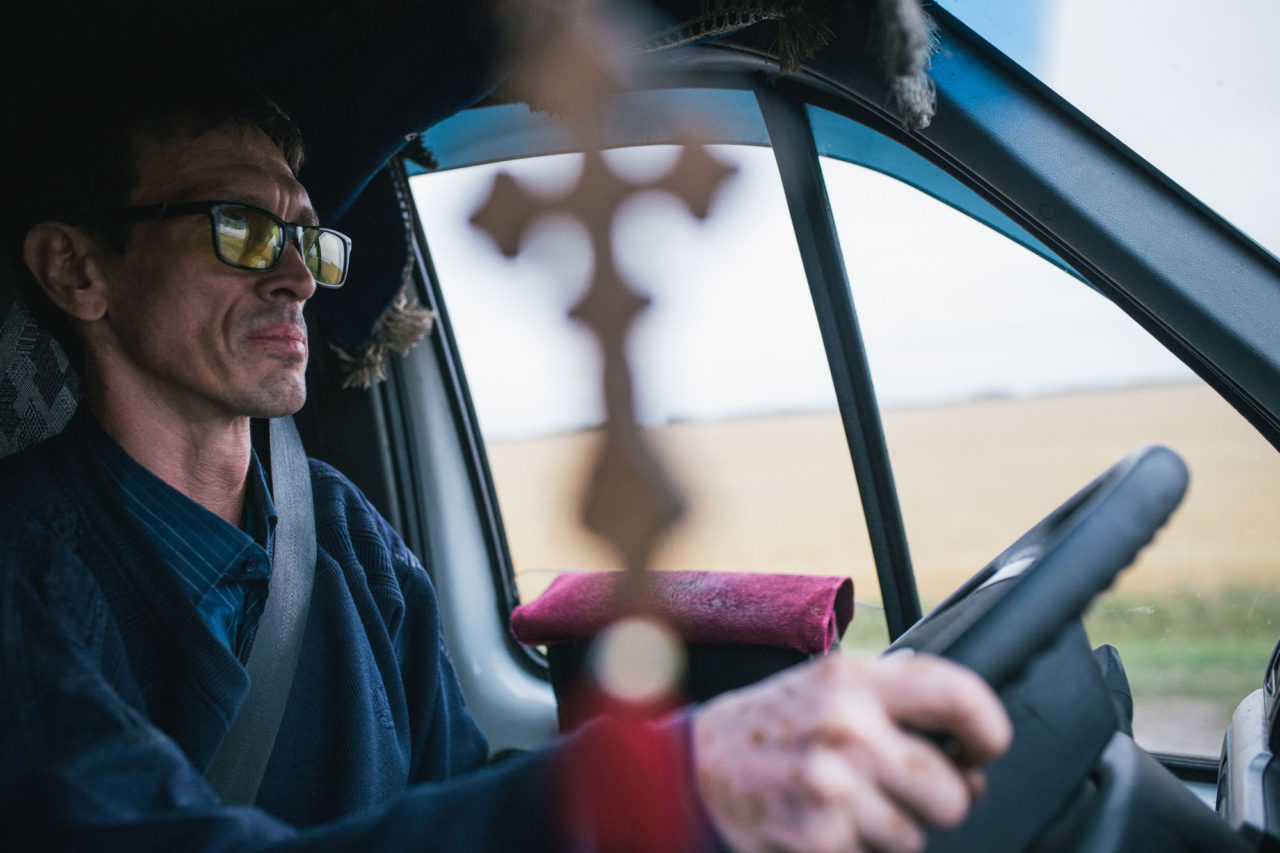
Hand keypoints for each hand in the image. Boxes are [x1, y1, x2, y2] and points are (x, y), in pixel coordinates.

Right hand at [692, 652, 1011, 852]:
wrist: (695, 769)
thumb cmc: (772, 726)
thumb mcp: (828, 685)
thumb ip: (894, 697)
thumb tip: (969, 741)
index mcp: (854, 679)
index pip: (961, 697)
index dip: (990, 731)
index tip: (983, 748)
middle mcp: (846, 727)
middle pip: (952, 792)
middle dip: (937, 799)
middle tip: (902, 786)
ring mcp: (832, 787)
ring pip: (916, 836)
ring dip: (892, 830)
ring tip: (848, 802)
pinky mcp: (818, 839)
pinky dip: (857, 848)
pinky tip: (826, 823)